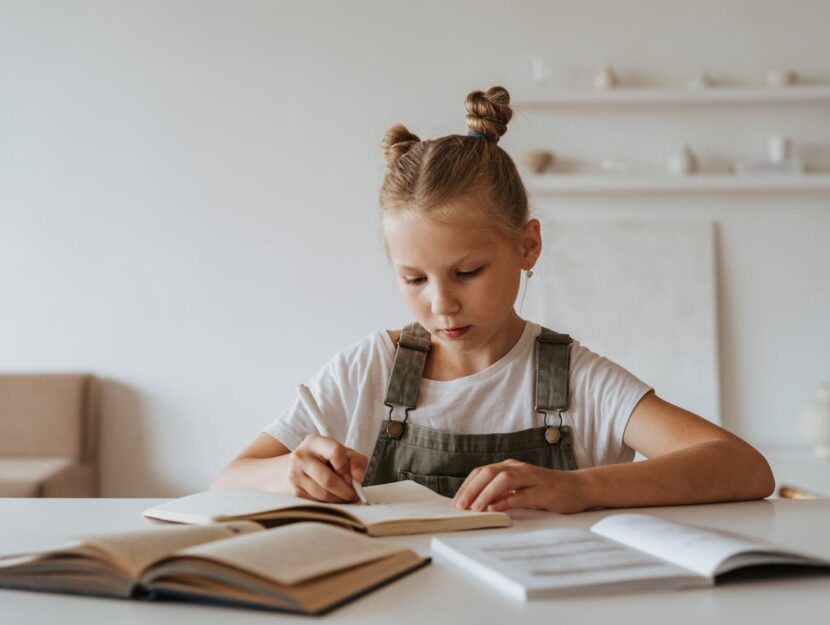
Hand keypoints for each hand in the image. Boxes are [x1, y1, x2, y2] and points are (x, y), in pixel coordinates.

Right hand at [287, 434, 367, 502]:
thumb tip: (358, 478)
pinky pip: (316, 502)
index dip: (347, 468)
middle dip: (345, 491)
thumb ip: (357, 462)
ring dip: (338, 499)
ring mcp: (294, 474)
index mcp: (315, 442)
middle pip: (328, 479)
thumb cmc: (328, 458)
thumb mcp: (345, 453)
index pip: (335, 452)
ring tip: (345, 496)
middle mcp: (301, 456)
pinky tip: (333, 498)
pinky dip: (328, 504)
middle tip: (354, 495)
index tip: (353, 478)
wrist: (302, 465)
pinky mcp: (294, 491)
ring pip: (322, 494)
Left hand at [452, 459, 588, 513]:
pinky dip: (505, 501)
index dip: (467, 485)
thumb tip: (479, 502)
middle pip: (488, 473)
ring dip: (485, 493)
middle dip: (471, 489)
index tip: (456, 500)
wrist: (579, 487)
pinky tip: (495, 509)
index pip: (482, 471)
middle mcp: (519, 468)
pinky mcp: (543, 491)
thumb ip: (503, 492)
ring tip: (474, 508)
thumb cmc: (548, 489)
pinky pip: (521, 495)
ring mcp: (532, 478)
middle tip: (459, 505)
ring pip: (502, 480)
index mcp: (511, 466)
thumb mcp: (522, 488)